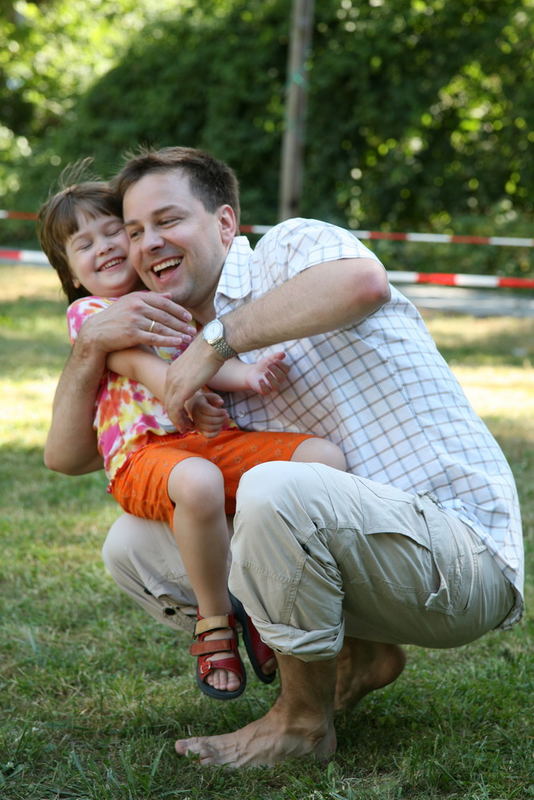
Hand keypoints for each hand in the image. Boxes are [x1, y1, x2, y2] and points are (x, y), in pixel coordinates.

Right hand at [79, 291, 197, 353]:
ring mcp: (134, 320)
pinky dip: (168, 340)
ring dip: (177, 333)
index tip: (189, 317)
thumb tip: (170, 295)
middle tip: (193, 330)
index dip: (178, 310)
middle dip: (181, 324)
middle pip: (165, 315)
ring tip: (188, 338)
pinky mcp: (132, 334)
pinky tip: (178, 343)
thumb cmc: (115, 318)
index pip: (164, 303)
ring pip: (162, 327)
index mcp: (138, 297)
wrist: (96, 333)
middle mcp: (137, 306)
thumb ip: (150, 298)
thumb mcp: (130, 303)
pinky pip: (154, 338)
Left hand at [165, 335, 224, 430]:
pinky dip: (181, 420)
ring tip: (187, 428)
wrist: (213, 344)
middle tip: (185, 425)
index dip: (176, 406)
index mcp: (173, 371)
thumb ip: (195, 370)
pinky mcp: (181, 390)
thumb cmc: (211, 349)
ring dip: (178, 420)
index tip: (185, 414)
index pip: (170, 393)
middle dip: (176, 416)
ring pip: (170, 408)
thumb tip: (202, 371)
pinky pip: (176, 410)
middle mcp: (170, 377)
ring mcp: (174, 384)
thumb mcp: (198, 362)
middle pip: (168, 401)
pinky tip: (189, 425)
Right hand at [187, 392, 228, 438]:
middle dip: (221, 419)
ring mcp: (197, 424)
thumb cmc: (207, 401)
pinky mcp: (200, 431)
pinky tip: (219, 427)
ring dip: (220, 425)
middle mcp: (196, 416)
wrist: (196, 407)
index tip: (225, 411)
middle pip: (210, 420)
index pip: (209, 411)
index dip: (219, 412)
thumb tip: (221, 403)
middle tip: (226, 415)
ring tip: (223, 420)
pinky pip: (208, 436)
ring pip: (210, 428)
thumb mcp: (210, 396)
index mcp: (199, 405)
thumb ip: (216, 398)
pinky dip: (216, 433)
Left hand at [244, 351, 288, 394]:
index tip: (275, 360)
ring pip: (276, 386)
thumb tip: (283, 354)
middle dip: (276, 370)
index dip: (281, 365)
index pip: (286, 369)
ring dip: (271, 379)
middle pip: (282, 377)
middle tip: (269, 365)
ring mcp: (272, 387)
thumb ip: (275, 356)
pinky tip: (260, 380)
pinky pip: (266, 391)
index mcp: (282, 372)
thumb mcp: (267, 360)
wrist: (251, 374)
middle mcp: (279, 380)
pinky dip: (263, 386)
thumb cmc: (262, 366)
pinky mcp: (265, 391)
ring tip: (265, 373)